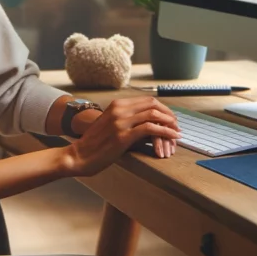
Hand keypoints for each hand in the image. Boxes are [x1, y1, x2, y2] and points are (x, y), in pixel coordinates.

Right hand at [63, 97, 180, 176]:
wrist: (79, 155)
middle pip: (153, 105)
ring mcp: (121, 121)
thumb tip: (146, 123)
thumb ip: (125, 120)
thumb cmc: (94, 144)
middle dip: (168, 114)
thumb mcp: (109, 125)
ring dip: (169, 123)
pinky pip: (151, 129)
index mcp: (116, 105)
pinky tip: (172, 137)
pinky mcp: (123, 135)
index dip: (162, 108)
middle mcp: (119, 109)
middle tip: (176, 124)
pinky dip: (165, 132)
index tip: (170, 118)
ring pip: (154, 115)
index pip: (147, 100)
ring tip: (177, 132)